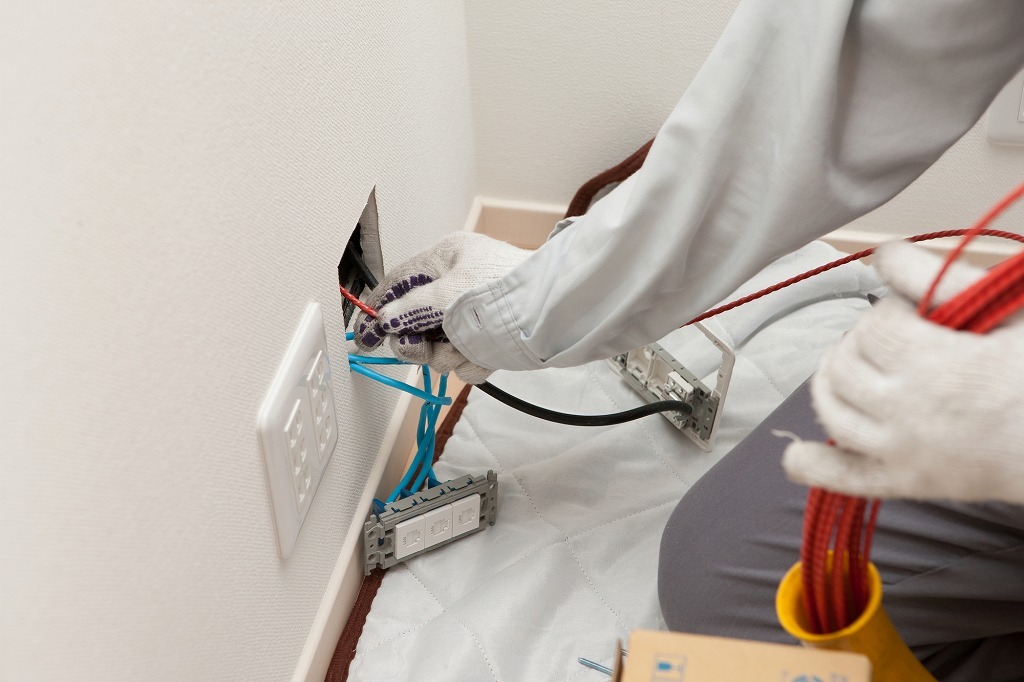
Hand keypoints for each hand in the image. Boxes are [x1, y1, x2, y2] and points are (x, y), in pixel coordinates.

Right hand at [352, 232, 530, 383]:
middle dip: (419, 342)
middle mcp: (457, 285)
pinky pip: (465, 359)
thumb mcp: (449, 293)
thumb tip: (385, 319)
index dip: (379, 310)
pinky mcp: (490, 340)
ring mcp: (474, 315)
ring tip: (468, 349)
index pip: (398, 283)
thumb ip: (411, 307)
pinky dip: (473, 362)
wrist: (559, 312)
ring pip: (440, 347)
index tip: (366, 336)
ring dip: (449, 354)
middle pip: (415, 323)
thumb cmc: (509, 288)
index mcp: (446, 259)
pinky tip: (486, 356)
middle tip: (424, 348)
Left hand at [783, 241, 1023, 502]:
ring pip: (831, 409)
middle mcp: (907, 413)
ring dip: (832, 381)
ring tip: (859, 367)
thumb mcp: (1008, 312)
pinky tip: (797, 453)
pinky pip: (842, 479)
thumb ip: (938, 278)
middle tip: (895, 337)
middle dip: (860, 341)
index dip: (891, 309)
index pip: (875, 326)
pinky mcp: (908, 483)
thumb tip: (881, 253)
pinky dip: (813, 464)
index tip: (916, 310)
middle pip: (843, 364)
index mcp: (936, 367)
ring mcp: (902, 453)